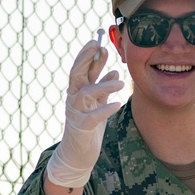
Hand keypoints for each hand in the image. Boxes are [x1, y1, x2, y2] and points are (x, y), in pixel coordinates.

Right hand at [45, 39, 125, 190]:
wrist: (77, 154)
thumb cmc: (88, 127)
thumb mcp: (96, 103)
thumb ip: (102, 87)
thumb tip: (114, 71)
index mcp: (77, 91)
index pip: (80, 68)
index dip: (87, 54)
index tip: (97, 41)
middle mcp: (73, 99)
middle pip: (76, 74)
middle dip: (87, 59)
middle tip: (101, 48)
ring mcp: (76, 113)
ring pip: (86, 94)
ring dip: (104, 85)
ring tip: (121, 83)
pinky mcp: (82, 128)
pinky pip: (93, 116)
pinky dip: (105, 109)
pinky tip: (118, 104)